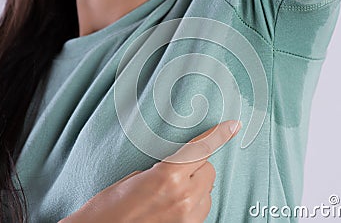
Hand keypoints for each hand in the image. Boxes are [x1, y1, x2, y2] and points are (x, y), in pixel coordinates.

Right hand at [59, 120, 241, 222]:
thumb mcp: (133, 179)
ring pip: (208, 190)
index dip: (219, 134)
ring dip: (197, 185)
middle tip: (178, 170)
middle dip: (198, 165)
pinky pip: (202, 208)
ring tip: (172, 191)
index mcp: (167, 177)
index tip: (233, 126)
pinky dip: (195, 202)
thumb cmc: (108, 208)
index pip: (200, 149)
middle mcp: (182, 196)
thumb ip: (163, 170)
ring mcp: (187, 216)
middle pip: (209, 169)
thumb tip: (181, 167)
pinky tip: (175, 204)